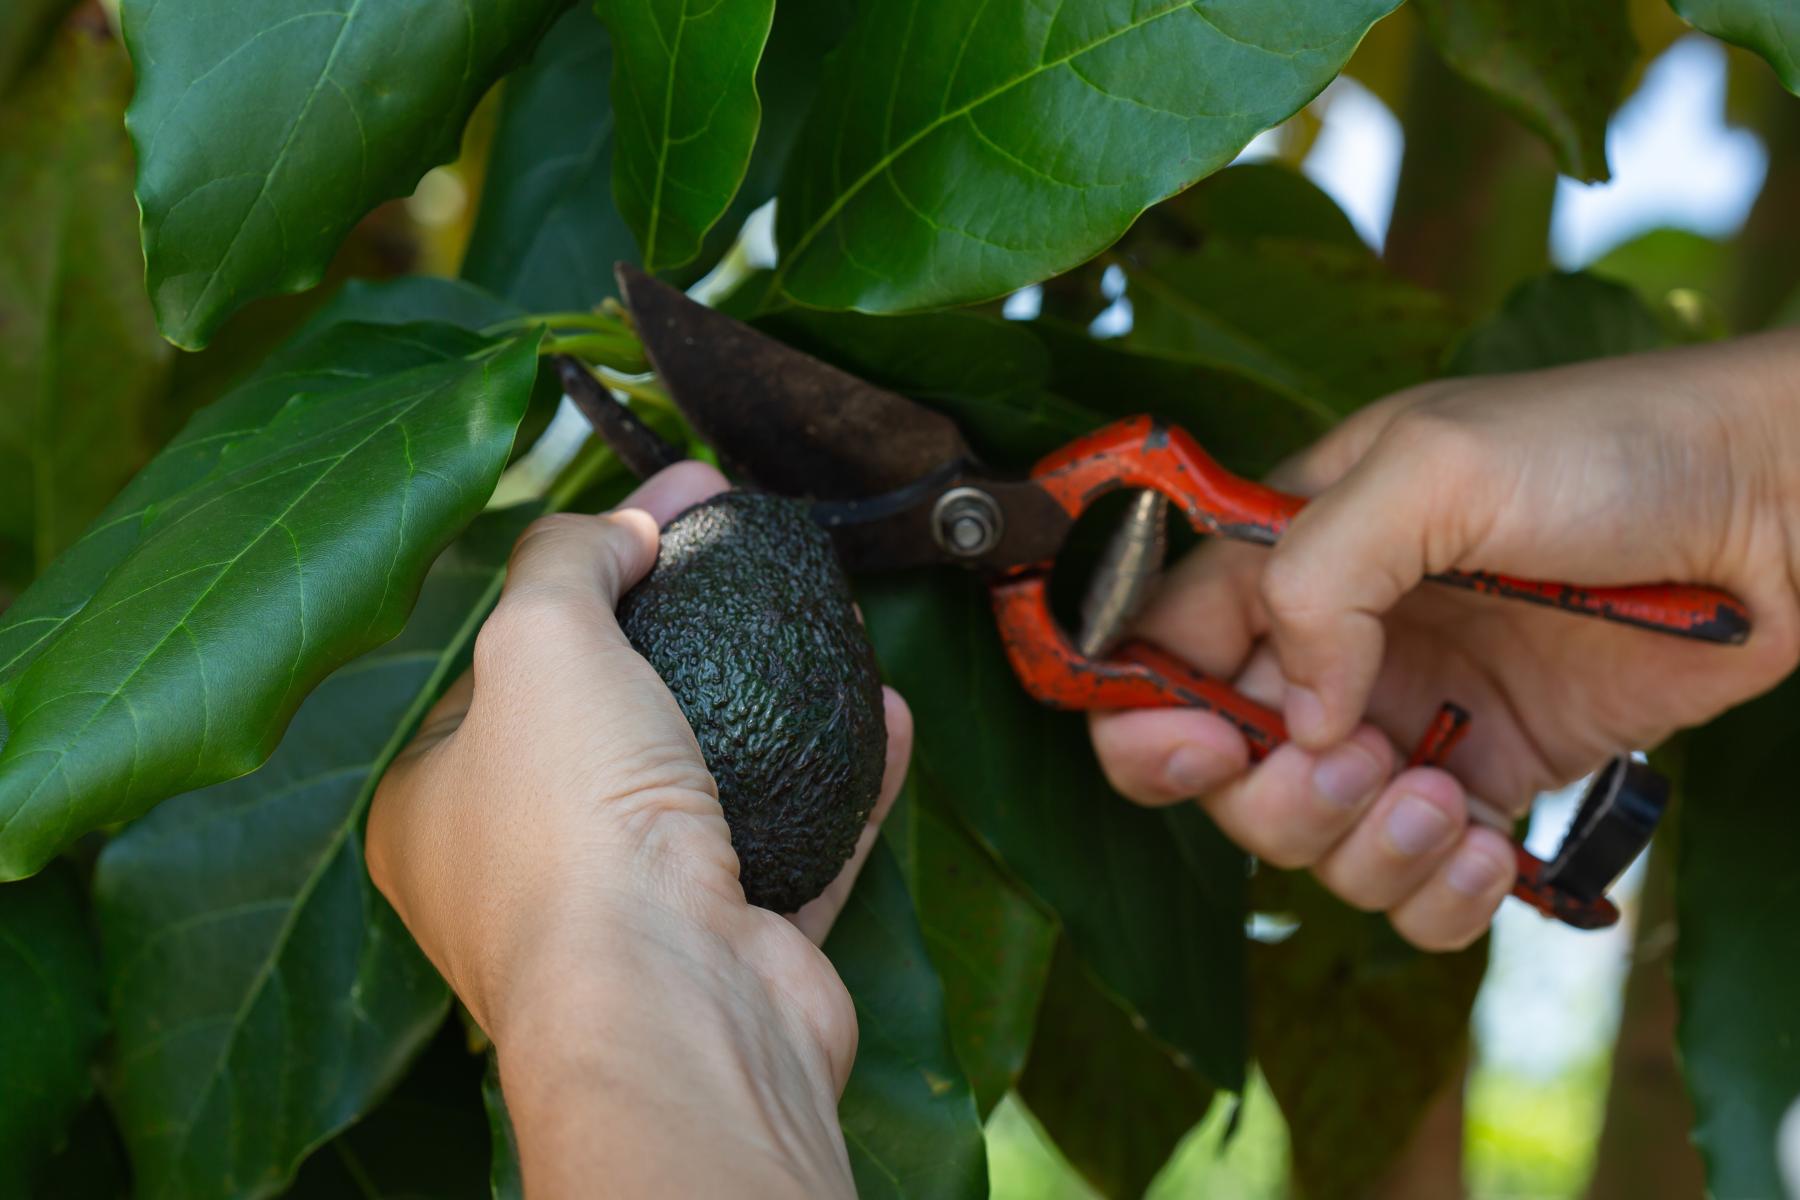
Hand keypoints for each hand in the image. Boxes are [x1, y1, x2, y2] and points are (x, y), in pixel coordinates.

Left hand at [367, 462, 912, 1198]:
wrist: (674, 1003)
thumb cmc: (571, 826)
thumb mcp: (537, 642)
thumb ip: (565, 561)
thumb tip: (618, 531)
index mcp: (439, 806)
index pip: (509, 661)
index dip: (595, 563)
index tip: (677, 499)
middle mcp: (526, 867)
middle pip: (616, 709)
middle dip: (689, 618)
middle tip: (749, 536)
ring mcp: (637, 911)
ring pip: (713, 773)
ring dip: (775, 693)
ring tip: (832, 611)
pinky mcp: (736, 939)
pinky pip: (797, 835)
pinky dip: (840, 773)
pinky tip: (884, 711)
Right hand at [1092, 330, 1799, 948]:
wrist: (1779, 508)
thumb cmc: (1608, 450)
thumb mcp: (1434, 467)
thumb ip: (1316, 577)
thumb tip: (1289, 716)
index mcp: (1287, 554)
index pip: (1155, 651)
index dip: (1146, 716)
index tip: (1202, 744)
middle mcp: (1330, 647)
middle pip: (1219, 773)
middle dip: (1271, 797)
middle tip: (1360, 763)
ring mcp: (1406, 721)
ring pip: (1311, 843)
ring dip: (1363, 851)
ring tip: (1447, 801)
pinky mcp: (1485, 783)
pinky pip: (1412, 886)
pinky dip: (1435, 896)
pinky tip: (1492, 848)